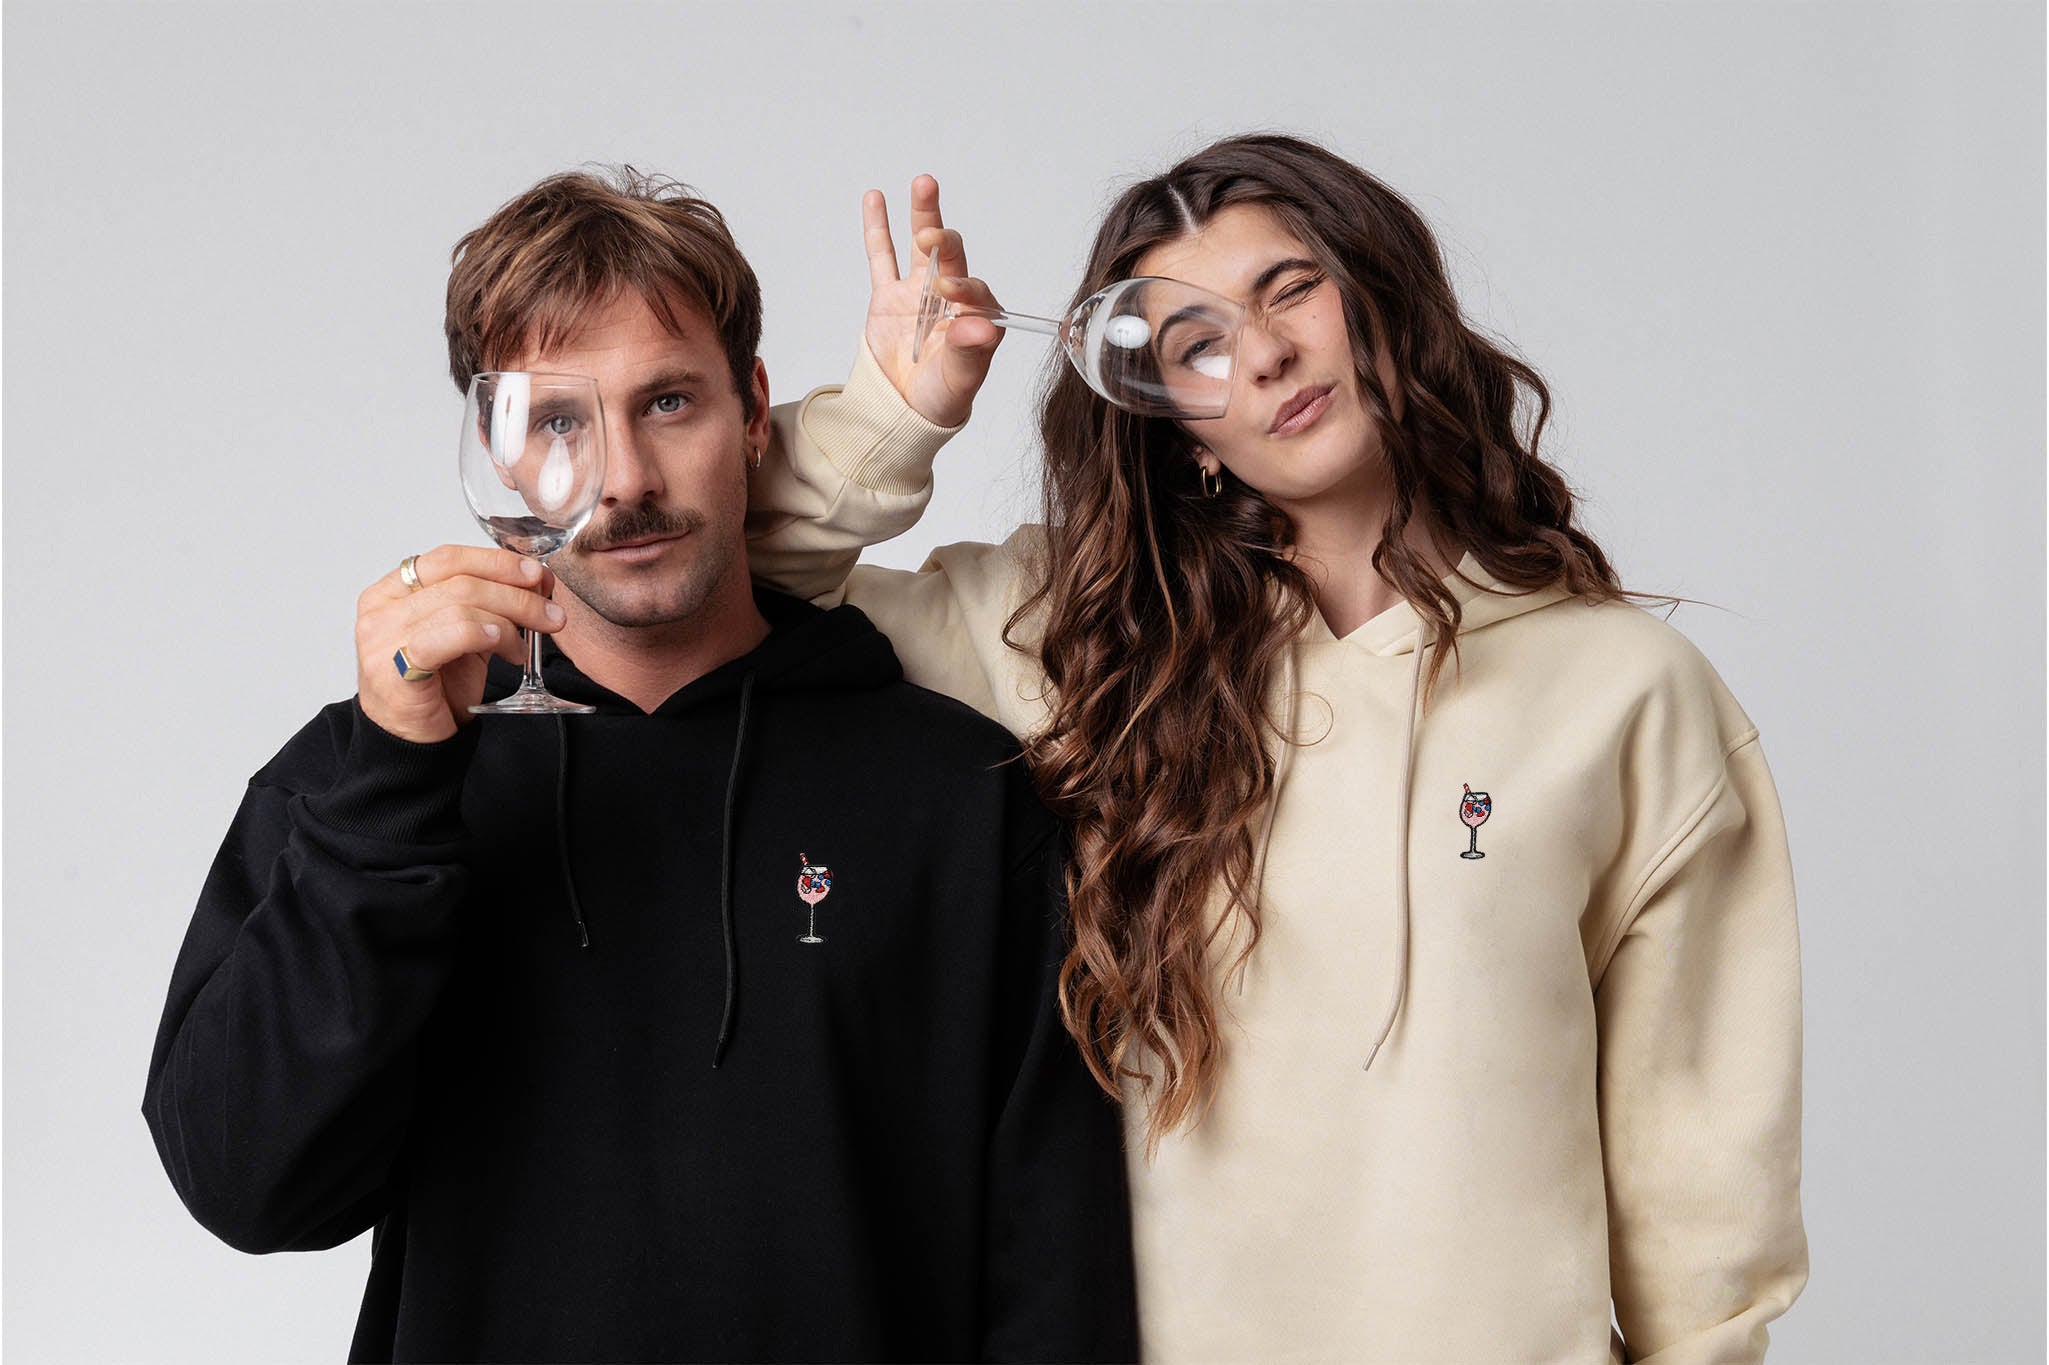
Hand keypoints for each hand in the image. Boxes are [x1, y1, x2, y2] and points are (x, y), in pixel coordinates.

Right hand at [355, 547, 563, 743]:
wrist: (413, 740)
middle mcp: (381, 608)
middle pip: (460, 581)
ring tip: (524, 646)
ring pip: (460, 605)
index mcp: (392, 591)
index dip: (497, 562)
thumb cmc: (437, 688)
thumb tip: (534, 581)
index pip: (449, 558)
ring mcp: (383, 637)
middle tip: (550, 612)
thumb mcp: (465, 637)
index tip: (536, 574)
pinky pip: (450, 635)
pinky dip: (486, 634)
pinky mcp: (394, 667)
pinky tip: (506, 646)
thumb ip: (488, 607)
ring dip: (509, 621)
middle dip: (516, 594)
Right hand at [862, 175, 1002, 427]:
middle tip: (933, 237)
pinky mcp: (889, 296)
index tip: (947, 291)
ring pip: (923, 247)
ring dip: (924, 215)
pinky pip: (883, 257)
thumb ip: (970, 351)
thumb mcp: (959, 381)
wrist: (903, 411)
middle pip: (954, 256)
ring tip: (924, 183)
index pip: (975, 290)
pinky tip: (876, 198)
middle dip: (946, 241)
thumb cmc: (942, 399)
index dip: (963, 285)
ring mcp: (919, 293)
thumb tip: (981, 325)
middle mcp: (952, 299)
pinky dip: (879, 228)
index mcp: (976, 317)